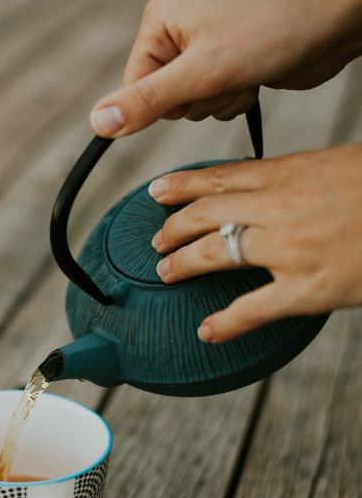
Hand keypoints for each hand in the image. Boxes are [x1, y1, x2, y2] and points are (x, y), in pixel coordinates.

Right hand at [90, 0, 361, 136]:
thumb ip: (146, 102)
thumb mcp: (200, 75)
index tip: (196, 85)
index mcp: (157, 24)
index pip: (134, 89)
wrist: (325, 28)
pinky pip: (210, 106)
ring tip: (241, 74)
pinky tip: (250, 79)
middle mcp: (173, 35)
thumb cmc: (266, 36)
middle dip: (197, 101)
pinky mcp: (221, 68)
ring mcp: (198, 53)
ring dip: (217, 103)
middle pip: (162, 103)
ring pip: (189, 109)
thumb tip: (97, 123)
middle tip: (224, 76)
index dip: (166, 101)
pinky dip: (231, 101)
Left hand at [149, 144, 361, 342]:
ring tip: (165, 270)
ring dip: (183, 262)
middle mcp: (281, 207)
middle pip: (207, 213)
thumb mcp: (340, 166)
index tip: (157, 191)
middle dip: (174, 227)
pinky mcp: (309, 289)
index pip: (222, 178)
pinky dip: (226, 323)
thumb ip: (301, 177)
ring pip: (216, 253)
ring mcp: (290, 248)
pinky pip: (254, 308)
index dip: (183, 185)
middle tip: (157, 239)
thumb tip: (277, 183)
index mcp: (291, 173)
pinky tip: (207, 331)